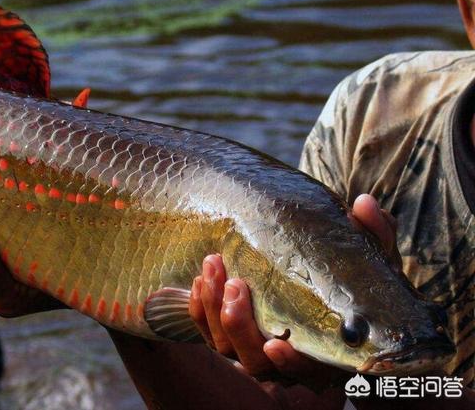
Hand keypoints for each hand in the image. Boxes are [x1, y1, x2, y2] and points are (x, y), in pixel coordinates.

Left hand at [188, 194, 399, 392]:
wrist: (318, 282)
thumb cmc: (351, 278)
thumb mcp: (372, 258)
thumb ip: (374, 235)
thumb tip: (364, 203)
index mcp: (326, 353)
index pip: (307, 372)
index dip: (290, 363)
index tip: (276, 343)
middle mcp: (286, 359)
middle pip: (255, 362)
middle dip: (239, 326)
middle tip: (234, 284)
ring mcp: (254, 349)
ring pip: (225, 347)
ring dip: (213, 310)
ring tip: (212, 266)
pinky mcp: (230, 334)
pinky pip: (207, 332)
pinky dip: (200, 310)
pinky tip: (200, 279)